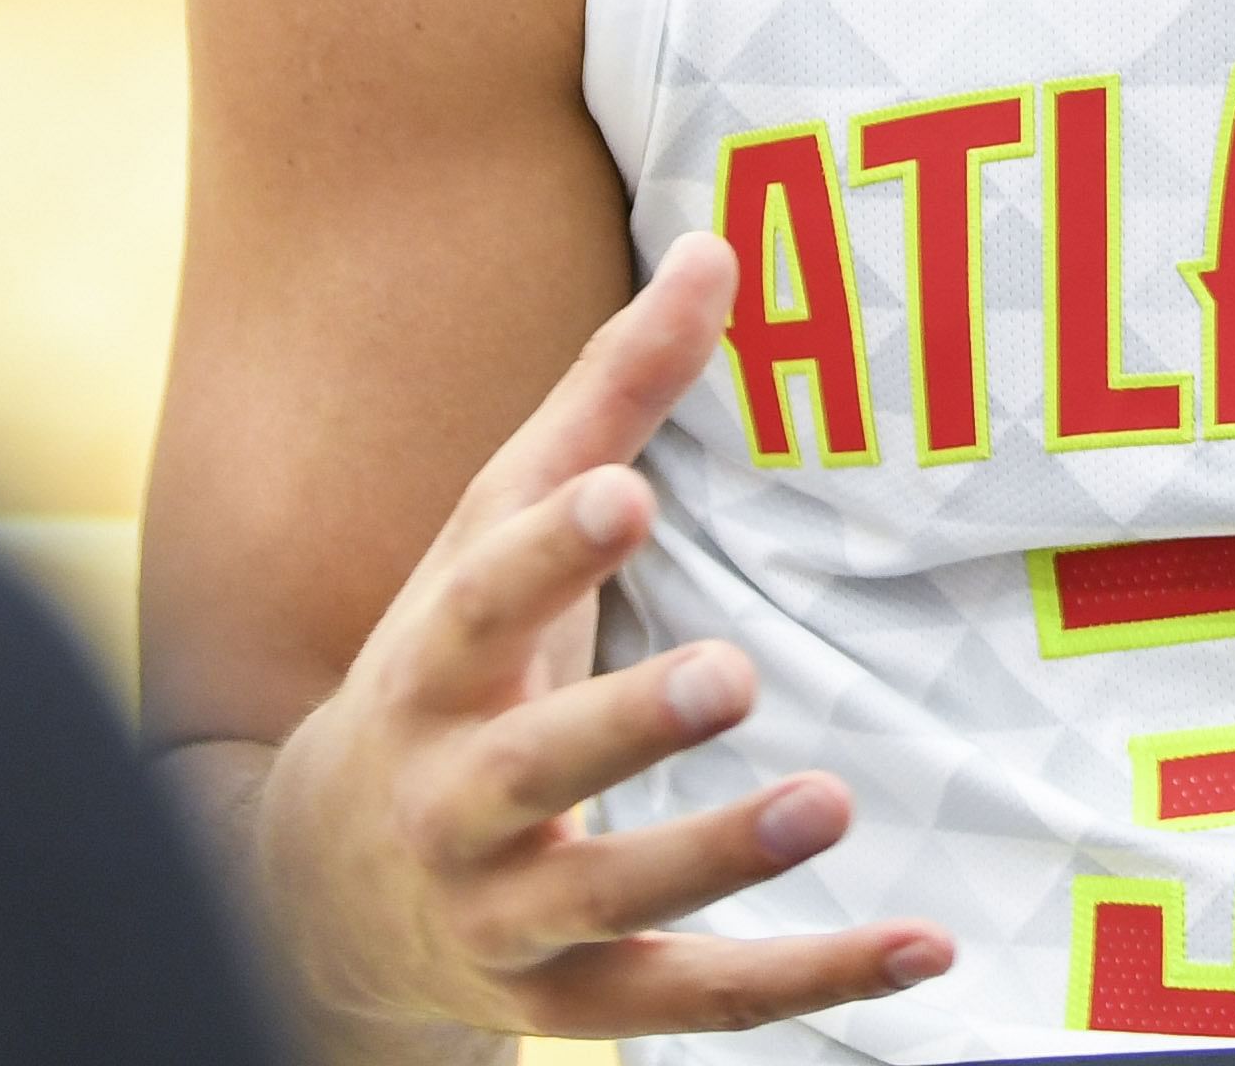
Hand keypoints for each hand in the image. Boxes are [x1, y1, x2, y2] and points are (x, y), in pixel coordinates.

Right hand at [245, 245, 952, 1038]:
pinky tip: (922, 946)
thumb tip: (719, 244)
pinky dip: (811, 981)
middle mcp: (455, 793)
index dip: (548, 550)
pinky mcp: (565, 1001)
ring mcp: (505, 910)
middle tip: (731, 673)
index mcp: (436, 662)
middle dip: (625, 723)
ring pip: (607, 898)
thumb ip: (608, 398)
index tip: (625, 496)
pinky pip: (691, 998)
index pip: (483, 598)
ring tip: (829, 802)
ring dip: (715, 855)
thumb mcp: (494, 534)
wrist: (312, 893)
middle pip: (535, 762)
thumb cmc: (445, 668)